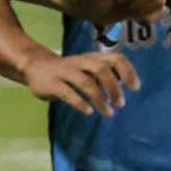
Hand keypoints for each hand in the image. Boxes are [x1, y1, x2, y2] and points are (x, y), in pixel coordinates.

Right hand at [20, 50, 141, 116]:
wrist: (35, 66)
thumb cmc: (69, 70)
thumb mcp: (88, 68)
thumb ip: (105, 75)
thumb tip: (124, 84)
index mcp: (92, 58)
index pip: (115, 58)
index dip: (127, 71)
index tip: (135, 88)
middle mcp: (80, 62)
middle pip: (102, 69)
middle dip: (114, 87)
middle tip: (121, 104)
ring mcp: (65, 72)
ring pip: (86, 83)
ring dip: (100, 99)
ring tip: (108, 113)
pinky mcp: (52, 84)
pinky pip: (69, 93)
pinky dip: (81, 103)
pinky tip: (89, 112)